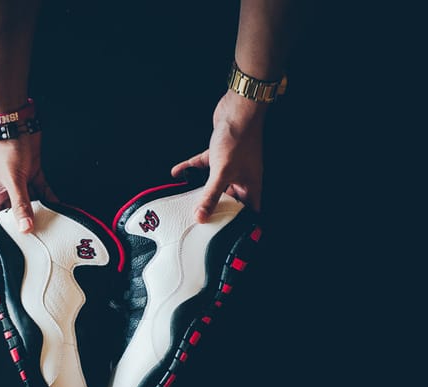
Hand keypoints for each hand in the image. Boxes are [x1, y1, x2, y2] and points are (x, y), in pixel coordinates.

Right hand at [0, 131, 57, 232]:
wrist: (18, 122)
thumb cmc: (6, 146)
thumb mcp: (13, 180)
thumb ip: (21, 204)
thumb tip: (25, 226)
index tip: (8, 247)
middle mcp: (5, 191)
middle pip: (14, 214)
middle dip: (24, 225)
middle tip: (36, 240)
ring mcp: (19, 183)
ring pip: (30, 204)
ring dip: (40, 212)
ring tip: (51, 227)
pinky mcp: (32, 174)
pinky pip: (42, 191)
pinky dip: (51, 199)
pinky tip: (60, 208)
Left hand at [171, 90, 267, 220]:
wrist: (238, 110)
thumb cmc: (239, 139)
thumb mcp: (222, 173)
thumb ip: (211, 195)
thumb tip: (201, 216)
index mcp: (251, 186)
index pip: (248, 211)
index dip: (241, 224)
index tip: (229, 234)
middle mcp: (243, 178)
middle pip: (230, 199)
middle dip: (217, 209)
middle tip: (204, 221)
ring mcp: (231, 165)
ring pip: (216, 184)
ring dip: (202, 191)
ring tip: (189, 202)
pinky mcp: (220, 153)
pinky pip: (204, 165)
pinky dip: (190, 169)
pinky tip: (177, 173)